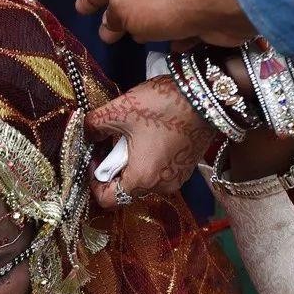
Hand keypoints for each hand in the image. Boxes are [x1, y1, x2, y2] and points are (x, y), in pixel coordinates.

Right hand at [75, 0, 254, 45]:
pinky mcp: (198, 9)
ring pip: (153, 11)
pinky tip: (169, 46)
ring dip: (144, 25)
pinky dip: (171, 34)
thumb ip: (111, 17)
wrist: (215, 5)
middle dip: (117, 13)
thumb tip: (109, 27)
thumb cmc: (161, 0)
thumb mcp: (122, 5)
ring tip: (135, 39)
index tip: (78, 10)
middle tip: (106, 32)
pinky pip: (176, 24)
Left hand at [85, 76, 216, 208]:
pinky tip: (150, 138)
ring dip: (132, 164)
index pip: (108, 200)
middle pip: (126, 190)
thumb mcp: (118, 110)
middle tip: (113, 144)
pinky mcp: (186, 169)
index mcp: (142, 178)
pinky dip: (149, 161)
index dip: (95, 183)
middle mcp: (161, 186)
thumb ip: (94, 126)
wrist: (206, 94)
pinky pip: (159, 173)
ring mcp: (177, 179)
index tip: (96, 160)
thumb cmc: (162, 105)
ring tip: (133, 138)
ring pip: (143, 180)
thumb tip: (87, 132)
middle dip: (114, 170)